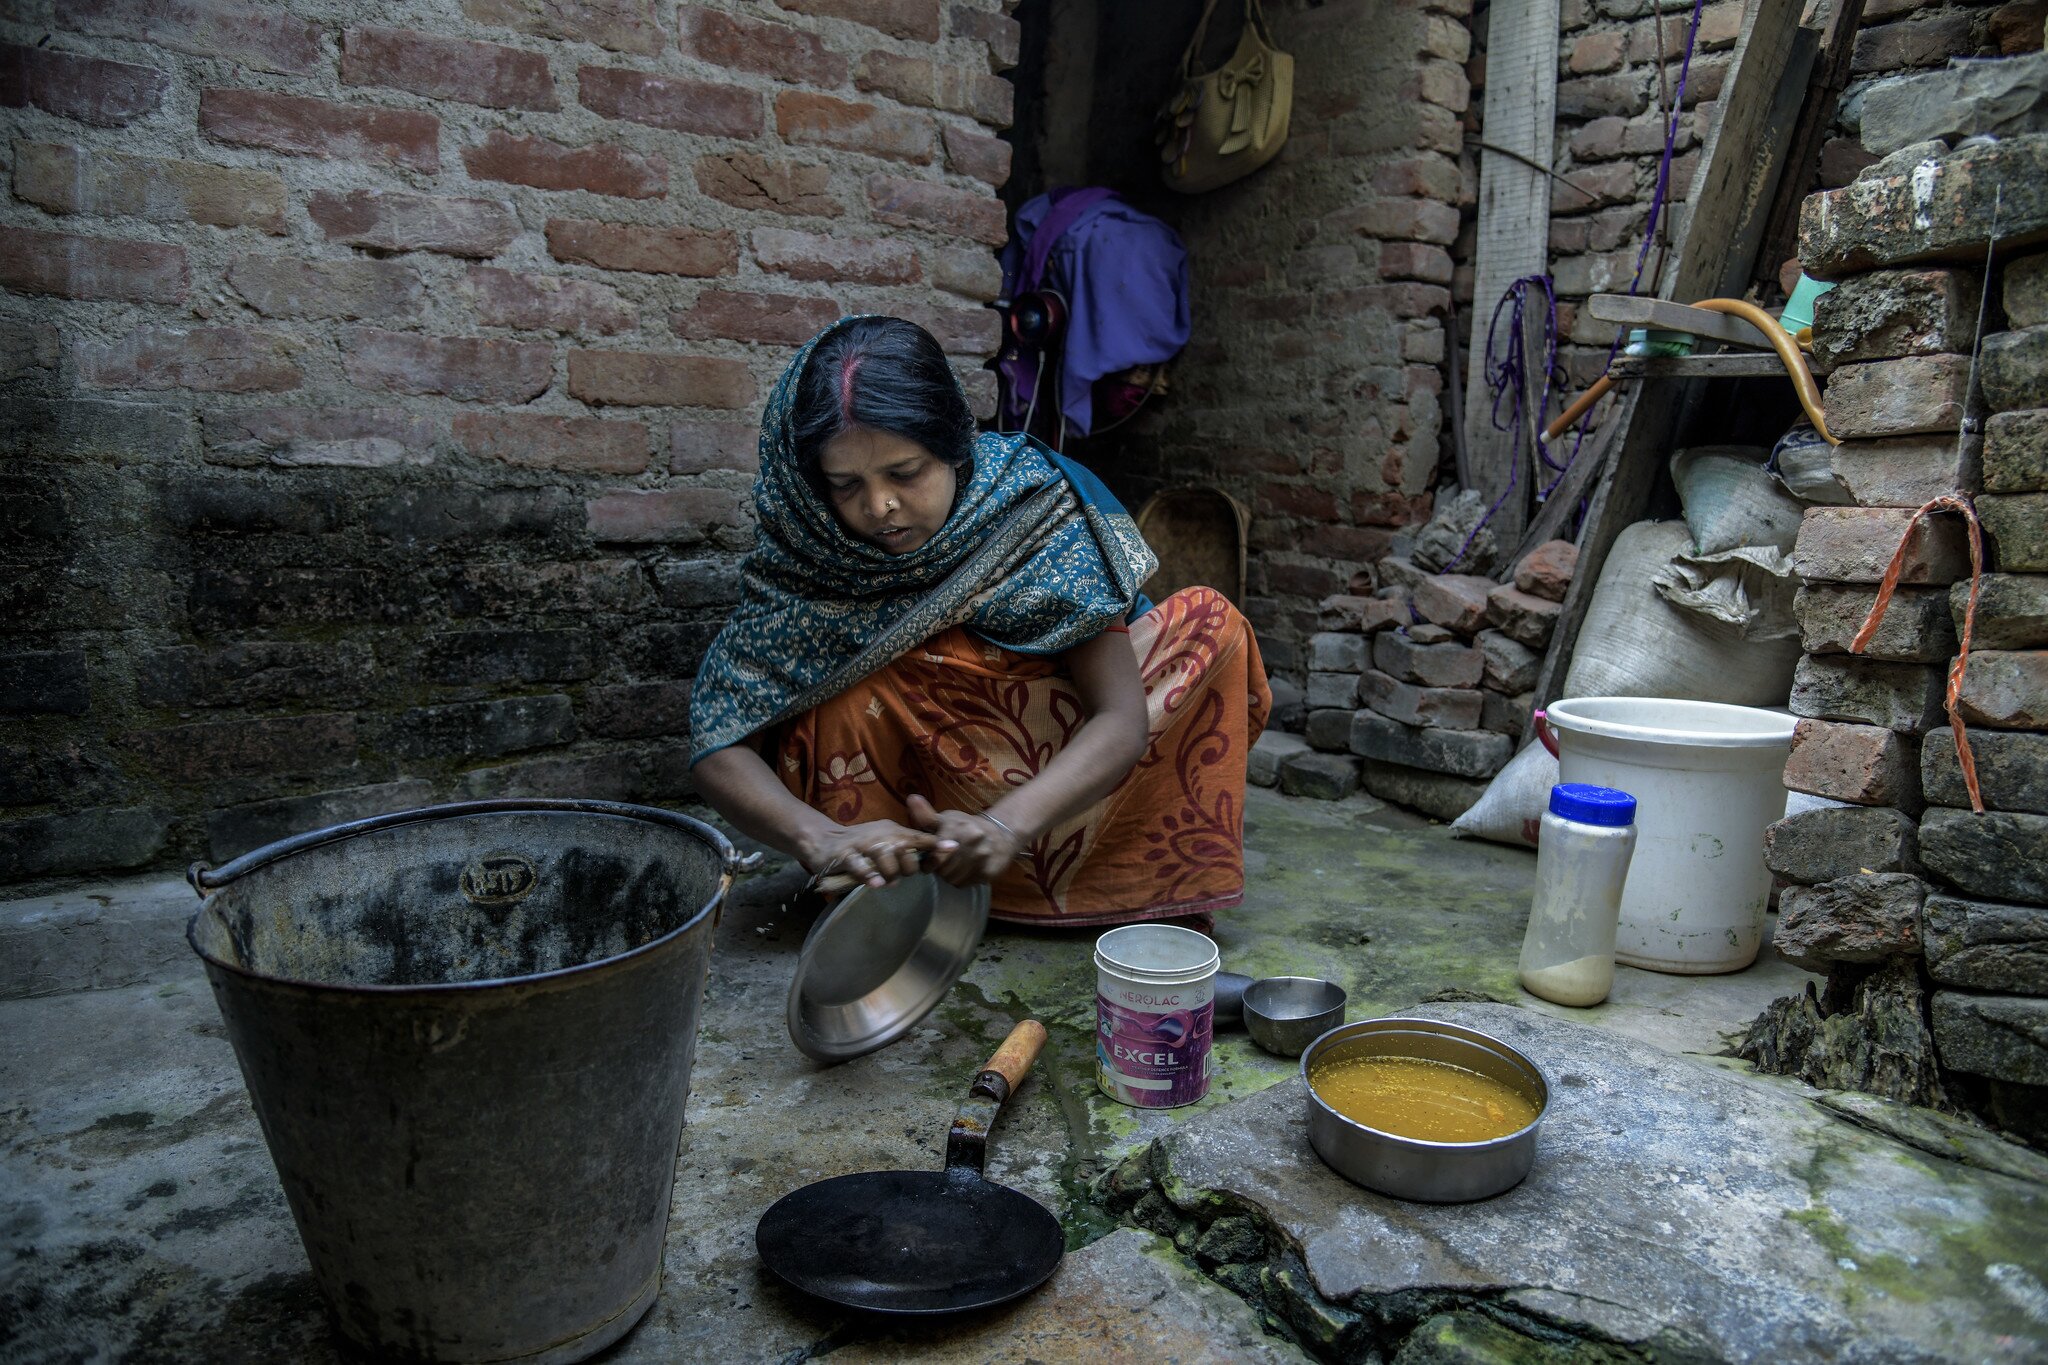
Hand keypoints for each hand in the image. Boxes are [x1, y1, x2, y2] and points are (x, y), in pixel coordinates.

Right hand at [803, 819, 944, 890]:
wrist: (823, 840)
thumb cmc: (861, 844)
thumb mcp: (886, 841)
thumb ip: (906, 849)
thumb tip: (932, 859)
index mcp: (892, 831)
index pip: (919, 837)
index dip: (936, 844)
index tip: (953, 848)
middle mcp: (880, 835)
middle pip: (905, 852)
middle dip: (908, 868)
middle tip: (899, 876)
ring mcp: (861, 845)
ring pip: (885, 859)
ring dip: (889, 874)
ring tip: (885, 882)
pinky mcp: (844, 855)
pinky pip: (860, 867)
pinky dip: (869, 876)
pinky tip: (875, 885)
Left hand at [907, 794, 1021, 885]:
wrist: (1001, 834)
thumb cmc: (966, 827)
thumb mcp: (946, 819)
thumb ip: (926, 815)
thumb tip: (911, 798)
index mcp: (957, 825)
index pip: (935, 851)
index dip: (929, 860)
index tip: (929, 860)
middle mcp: (971, 838)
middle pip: (942, 868)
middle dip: (939, 869)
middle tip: (943, 863)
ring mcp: (982, 855)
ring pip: (952, 878)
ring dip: (950, 876)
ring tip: (955, 866)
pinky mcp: (989, 870)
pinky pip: (965, 883)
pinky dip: (962, 879)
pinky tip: (967, 870)